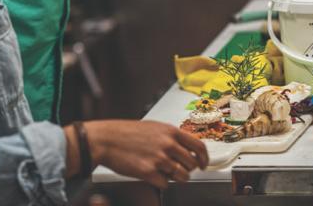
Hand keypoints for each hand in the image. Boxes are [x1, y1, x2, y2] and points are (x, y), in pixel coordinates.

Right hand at [85, 119, 208, 188]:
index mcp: (170, 131)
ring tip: (166, 173)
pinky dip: (161, 183)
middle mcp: (167, 144)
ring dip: (176, 178)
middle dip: (187, 169)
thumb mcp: (153, 127)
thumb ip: (170, 136)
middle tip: (179, 169)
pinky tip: (152, 175)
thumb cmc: (127, 132)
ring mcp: (159, 159)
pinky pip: (166, 184)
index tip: (203, 164)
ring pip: (182, 176)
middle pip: (192, 164)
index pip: (198, 146)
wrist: (107, 139)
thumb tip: (185, 147)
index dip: (204, 158)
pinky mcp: (149, 173)